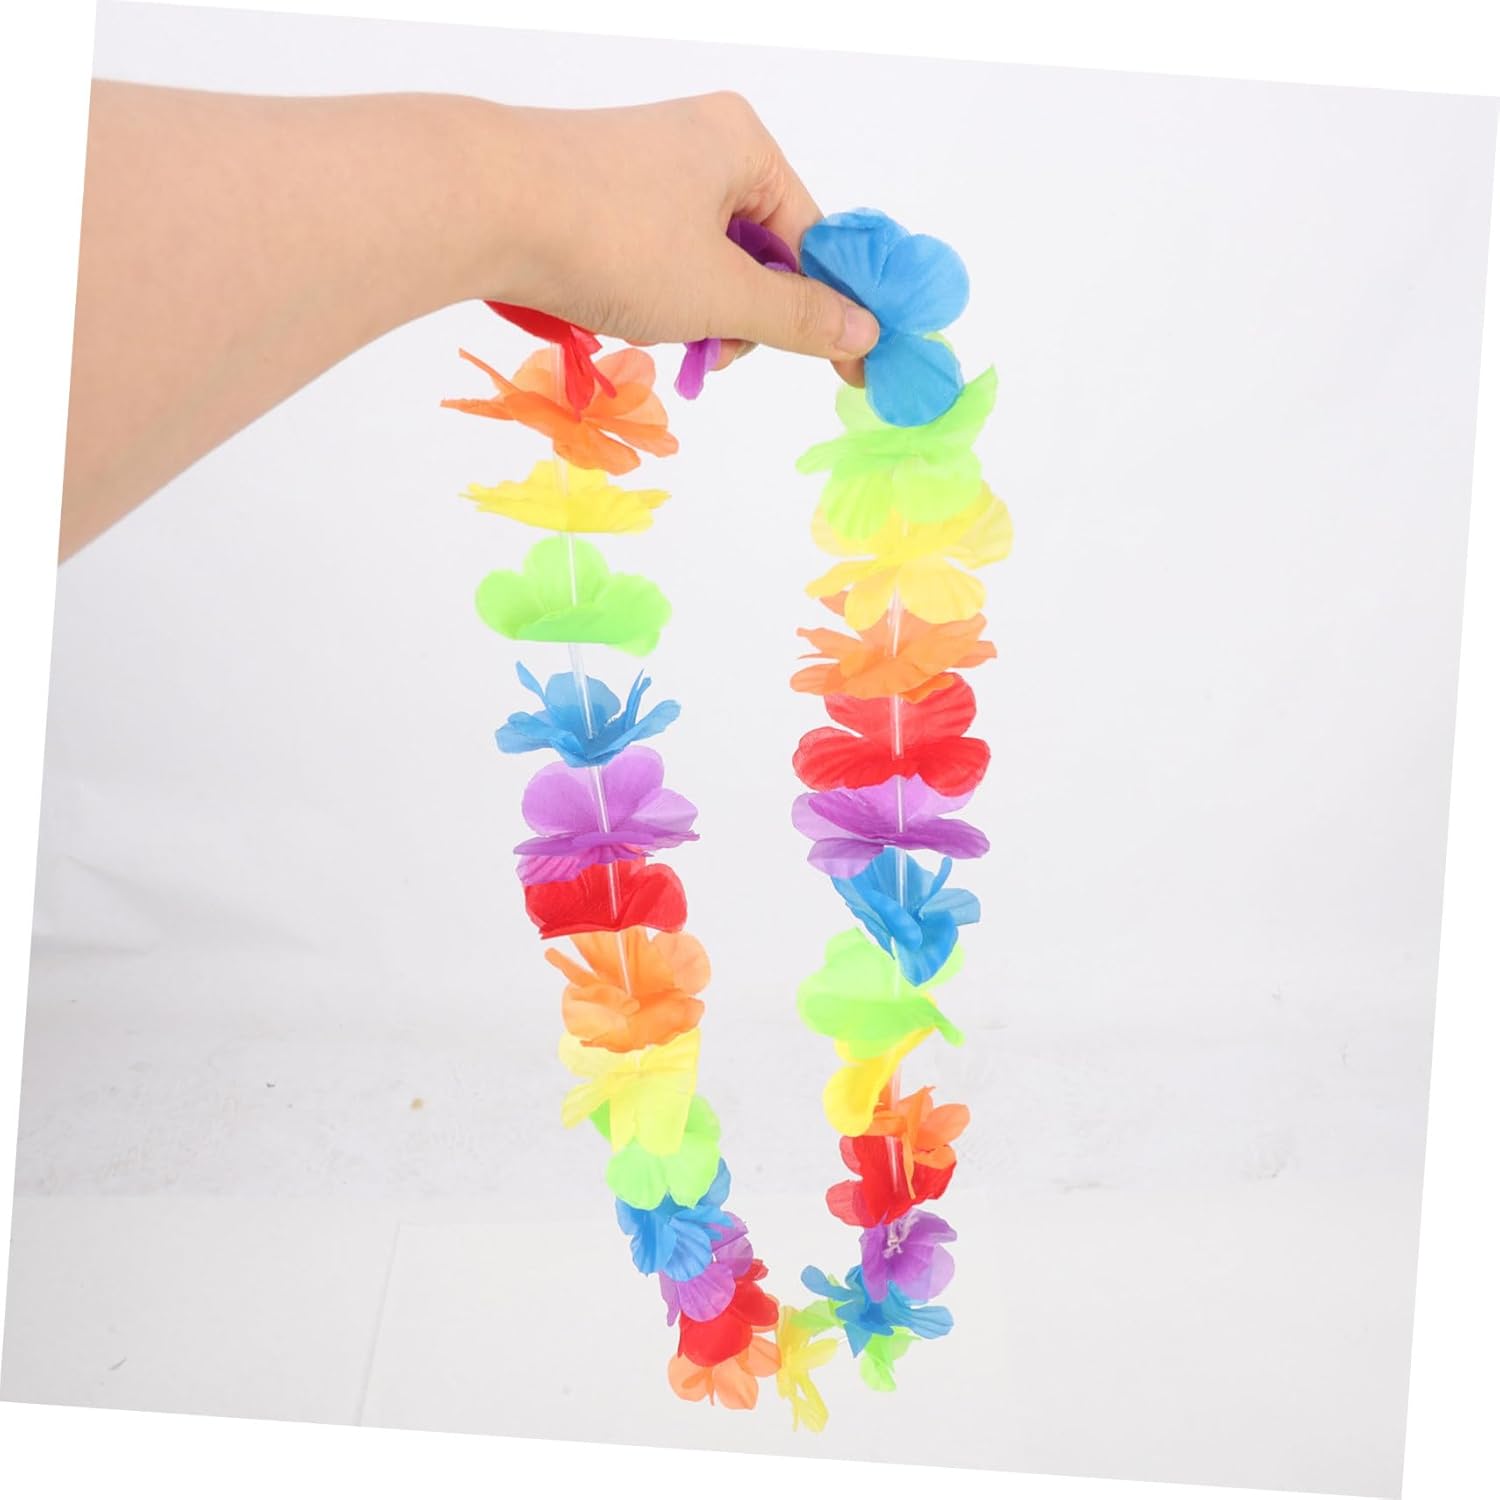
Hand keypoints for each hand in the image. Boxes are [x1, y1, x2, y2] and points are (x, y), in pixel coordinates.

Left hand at [467, 92, 876, 385]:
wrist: (479, 204)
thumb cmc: (612, 238)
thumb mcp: (720, 293)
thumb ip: (797, 318)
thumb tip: (865, 331)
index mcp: (743, 144)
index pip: (814, 238)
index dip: (831, 308)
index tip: (849, 369)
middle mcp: (699, 142)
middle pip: (758, 253)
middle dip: (741, 315)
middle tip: (710, 354)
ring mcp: (645, 167)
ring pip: (703, 264)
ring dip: (693, 313)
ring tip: (654, 328)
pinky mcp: (600, 192)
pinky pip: (655, 257)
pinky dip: (651, 295)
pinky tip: (619, 310)